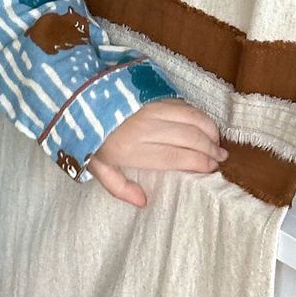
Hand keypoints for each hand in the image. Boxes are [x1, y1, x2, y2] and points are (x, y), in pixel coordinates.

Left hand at [88, 99, 226, 207]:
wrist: (75, 100)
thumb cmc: (87, 138)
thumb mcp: (96, 167)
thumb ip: (118, 186)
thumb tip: (143, 201)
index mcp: (130, 149)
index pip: (174, 156)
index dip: (197, 162)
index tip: (211, 168)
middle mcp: (144, 127)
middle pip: (188, 137)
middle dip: (209, 149)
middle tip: (220, 158)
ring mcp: (149, 108)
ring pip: (190, 118)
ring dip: (208, 131)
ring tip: (217, 143)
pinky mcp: (151, 95)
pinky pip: (182, 104)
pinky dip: (198, 115)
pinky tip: (204, 125)